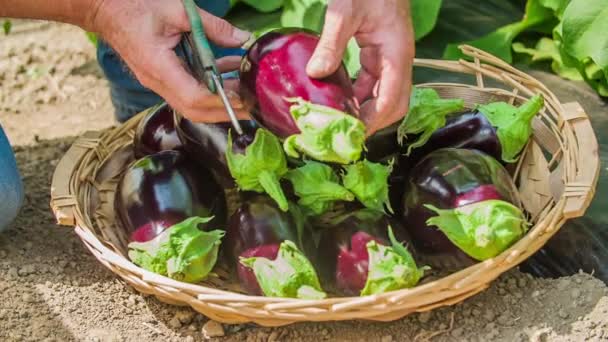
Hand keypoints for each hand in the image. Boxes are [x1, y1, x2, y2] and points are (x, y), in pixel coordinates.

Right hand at [89, 0, 251, 122]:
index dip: (220, 101)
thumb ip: (213, 27)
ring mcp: (158, 81)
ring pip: (194, 103)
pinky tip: (230, 68)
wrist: (104, 8)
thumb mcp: (179, 10)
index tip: (243, 98)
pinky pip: (189, 88)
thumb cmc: (134, 6)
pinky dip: (211, 84)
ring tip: (247, 87)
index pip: (193, 96)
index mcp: (158, 67)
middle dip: (226, 111)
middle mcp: (157, 81)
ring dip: (221, 99)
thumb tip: (243, 38)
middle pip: (195, 110)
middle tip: (253, 105)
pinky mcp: (162, 76)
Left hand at [306, 0, 414, 135]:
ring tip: (338, 122)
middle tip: (344, 135)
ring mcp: (391, 59)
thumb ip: (331, 43)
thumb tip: (315, 74)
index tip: (350, 133)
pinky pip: (373, 83)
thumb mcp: (344, 11)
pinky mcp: (381, 55)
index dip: (372, 121)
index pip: (391, 100)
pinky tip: (338, 99)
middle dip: (372, 123)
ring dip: (364, 111)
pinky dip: (358, 95)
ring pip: (384, 96)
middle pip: (394, 105)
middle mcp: (399, 61)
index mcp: (397, 54)